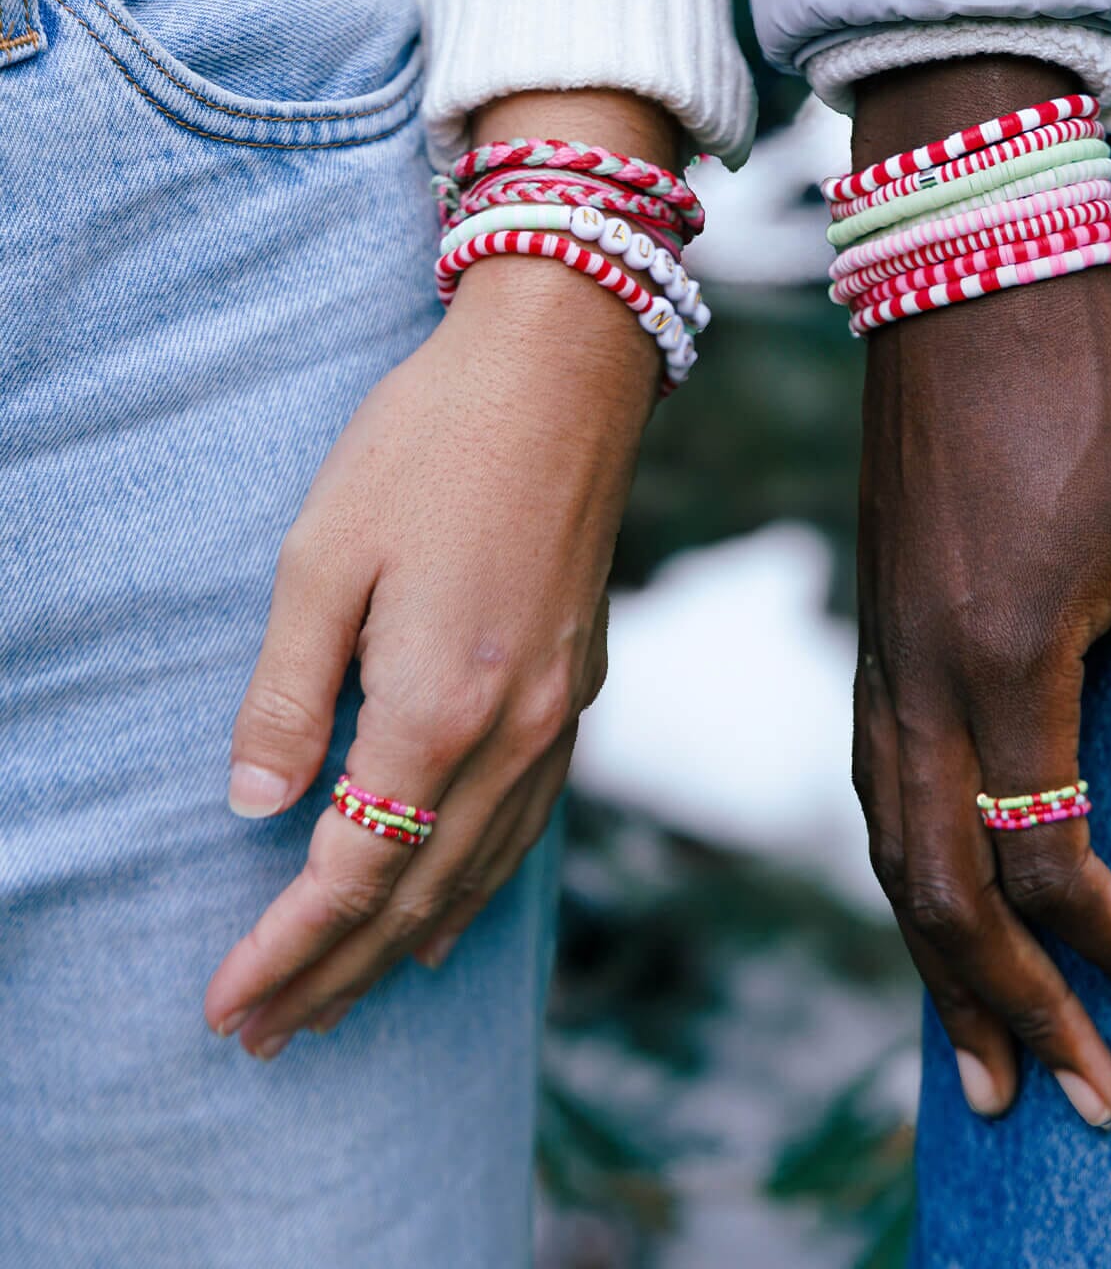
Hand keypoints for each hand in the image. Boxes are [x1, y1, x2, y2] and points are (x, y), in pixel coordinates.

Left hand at [204, 91, 673, 1055]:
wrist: (564, 374)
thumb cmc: (430, 447)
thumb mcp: (323, 558)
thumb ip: (287, 695)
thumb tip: (253, 806)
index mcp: (440, 706)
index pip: (351, 871)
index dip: (285, 950)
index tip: (227, 1007)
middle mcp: (515, 733)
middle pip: (420, 894)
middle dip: (338, 974)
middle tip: (269, 1037)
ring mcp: (561, 715)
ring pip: (484, 869)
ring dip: (408, 943)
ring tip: (351, 998)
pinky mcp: (582, 686)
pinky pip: (530, 821)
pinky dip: (481, 884)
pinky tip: (456, 905)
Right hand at [850, 58, 1110, 1126]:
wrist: (970, 266)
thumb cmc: (1093, 384)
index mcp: (1002, 657)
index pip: (1048, 861)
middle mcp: (918, 676)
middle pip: (940, 887)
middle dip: (1008, 1006)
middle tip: (1068, 1104)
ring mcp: (880, 649)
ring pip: (889, 846)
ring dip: (936, 958)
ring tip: (981, 1051)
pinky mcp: (874, 622)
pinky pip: (875, 781)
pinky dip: (905, 867)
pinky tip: (933, 893)